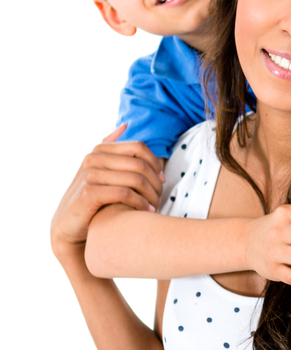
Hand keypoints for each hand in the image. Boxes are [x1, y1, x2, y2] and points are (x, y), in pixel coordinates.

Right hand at [51, 125, 162, 262]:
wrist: (69, 224)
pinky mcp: (88, 192)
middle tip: (160, 197)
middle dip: (155, 182)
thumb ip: (111, 148)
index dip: (155, 163)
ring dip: (151, 195)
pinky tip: (146, 210)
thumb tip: (125, 125)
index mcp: (99, 150)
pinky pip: (125, 193)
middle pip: (140, 164)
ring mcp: (89, 174)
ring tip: (155, 205)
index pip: (139, 147)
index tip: (162, 180)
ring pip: (135, 179)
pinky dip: (140, 202)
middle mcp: (93, 158)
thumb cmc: (92, 197)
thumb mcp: (100, 169)